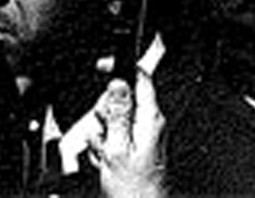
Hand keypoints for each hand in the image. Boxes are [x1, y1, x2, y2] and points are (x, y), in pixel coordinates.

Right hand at [90, 69, 165, 197]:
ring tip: (105, 156)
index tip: (102, 69)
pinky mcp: (137, 153)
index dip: (121, 70)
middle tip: (103, 134)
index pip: (141, 78)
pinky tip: (106, 164)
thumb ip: (118, 113)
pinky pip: (117, 140)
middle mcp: (151, 126)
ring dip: (104, 136)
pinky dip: (107, 150)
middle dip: (106, 113)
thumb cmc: (134, 192)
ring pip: (116, 122)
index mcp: (150, 119)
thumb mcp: (118, 149)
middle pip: (123, 100)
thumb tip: (117, 81)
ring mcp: (145, 139)